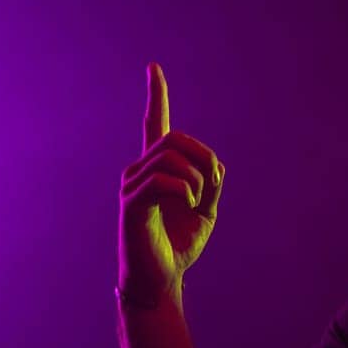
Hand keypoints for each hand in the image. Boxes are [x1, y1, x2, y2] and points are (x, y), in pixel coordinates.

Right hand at [118, 62, 225, 303]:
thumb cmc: (179, 246)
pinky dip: (184, 189)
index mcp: (157, 169)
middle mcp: (139, 170)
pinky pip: (162, 180)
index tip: (153, 68)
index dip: (156, 97)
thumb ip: (212, 184)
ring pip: (170, 157)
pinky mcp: (131, 202)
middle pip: (175, 139)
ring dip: (196, 177)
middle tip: (213, 184)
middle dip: (204, 156)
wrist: (161, 279)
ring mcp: (132, 184)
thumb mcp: (206, 212)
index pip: (154, 125)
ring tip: (197, 201)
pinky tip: (188, 204)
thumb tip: (215, 164)